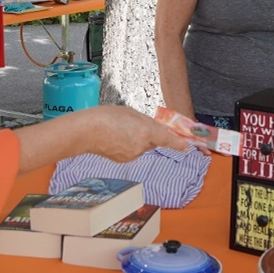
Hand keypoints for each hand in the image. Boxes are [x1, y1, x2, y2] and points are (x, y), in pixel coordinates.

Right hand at [74, 105, 191, 161]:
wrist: (86, 132)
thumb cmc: (106, 117)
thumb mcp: (131, 113)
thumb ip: (145, 122)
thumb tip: (152, 129)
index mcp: (146, 131)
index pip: (167, 139)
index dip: (178, 143)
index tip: (187, 147)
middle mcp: (142, 145)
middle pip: (153, 140)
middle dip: (150, 134)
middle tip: (132, 124)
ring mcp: (133, 155)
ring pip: (142, 146)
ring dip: (137, 139)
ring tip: (119, 130)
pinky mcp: (124, 160)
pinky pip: (132, 151)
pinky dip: (127, 145)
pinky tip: (115, 138)